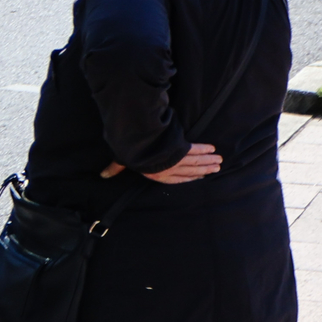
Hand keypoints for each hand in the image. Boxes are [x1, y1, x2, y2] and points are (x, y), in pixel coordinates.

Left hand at [101, 143, 222, 183]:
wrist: (137, 143)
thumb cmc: (130, 153)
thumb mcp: (122, 159)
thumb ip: (116, 167)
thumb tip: (103, 175)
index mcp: (156, 173)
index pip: (176, 178)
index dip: (189, 178)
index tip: (200, 177)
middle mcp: (168, 168)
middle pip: (190, 169)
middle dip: (203, 169)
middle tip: (216, 168)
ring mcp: (175, 159)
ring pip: (195, 161)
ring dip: (207, 161)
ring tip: (218, 160)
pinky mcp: (180, 149)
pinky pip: (194, 150)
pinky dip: (203, 149)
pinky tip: (211, 149)